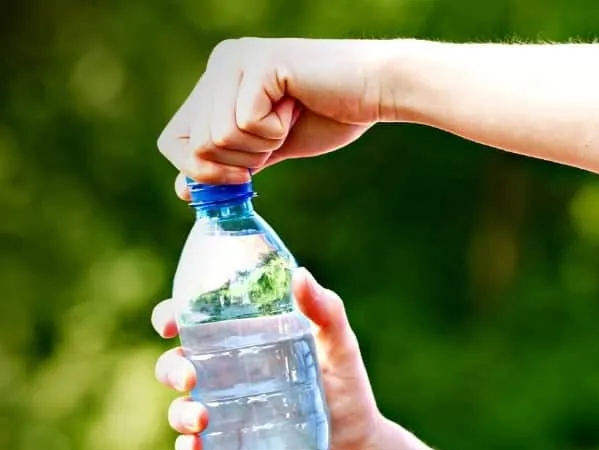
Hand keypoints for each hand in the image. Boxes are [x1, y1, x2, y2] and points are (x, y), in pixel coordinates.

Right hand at [153, 269, 385, 449]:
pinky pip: (197, 448)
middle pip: (179, 365)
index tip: (169, 324)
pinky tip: (198, 448)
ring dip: (179, 412)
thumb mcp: (341, 350)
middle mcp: (230, 378)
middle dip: (172, 368)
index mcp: (248, 344)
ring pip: (181, 408)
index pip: (198, 324)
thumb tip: (300, 275)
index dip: (173, 317)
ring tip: (200, 418)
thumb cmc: (350, 396)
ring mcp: (228, 416)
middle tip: (189, 377)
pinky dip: (189, 447)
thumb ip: (327, 313)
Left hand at [157, 37, 397, 192]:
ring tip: (289, 117)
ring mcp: (235, 60)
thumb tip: (185, 192)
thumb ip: (230, 164)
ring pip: (218, 137)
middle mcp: (219, 63)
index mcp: (216, 81)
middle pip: (196, 145)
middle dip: (241, 160)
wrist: (377, 90)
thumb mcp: (270, 148)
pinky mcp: (258, 63)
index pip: (173, 141)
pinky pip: (245, 123)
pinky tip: (296, 107)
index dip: (203, 171)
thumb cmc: (330, 116)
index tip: (244, 175)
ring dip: (263, 144)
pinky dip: (275, 130)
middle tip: (278, 135)